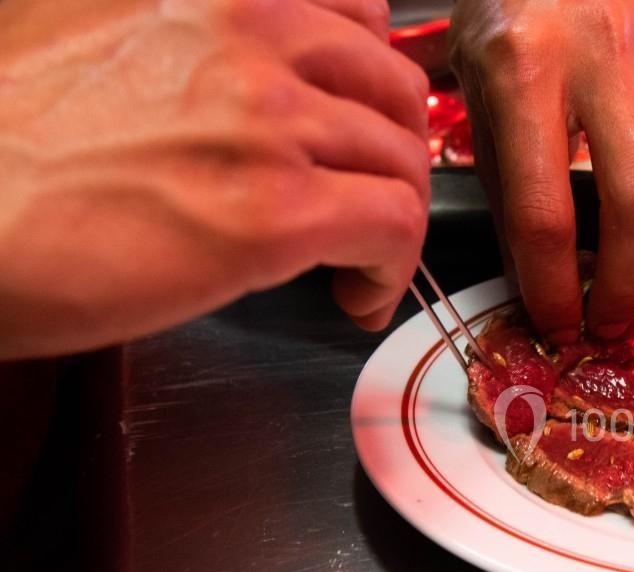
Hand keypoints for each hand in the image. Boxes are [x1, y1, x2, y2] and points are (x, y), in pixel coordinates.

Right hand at [0, 0, 430, 359]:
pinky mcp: (276, 211)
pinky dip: (391, 266)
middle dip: (391, 155)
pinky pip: (395, 226)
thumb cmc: (7, 150)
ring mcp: (267, 120)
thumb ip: (190, 43)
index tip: (355, 128)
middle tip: (366, 203)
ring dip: (393, 218)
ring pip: (404, 160)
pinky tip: (353, 291)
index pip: (355, 11)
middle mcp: (250, 34)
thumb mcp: (90, 34)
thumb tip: (247, 83)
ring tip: (355, 260)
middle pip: (393, 89)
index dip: (366, 84)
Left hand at [449, 0, 633, 343]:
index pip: (544, 209)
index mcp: (526, 67)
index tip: (556, 323)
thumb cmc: (509, 13)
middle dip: (627, 282)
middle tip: (609, 316)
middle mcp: (605, 58)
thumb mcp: (476, 86)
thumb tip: (535, 279)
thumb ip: (502, 178)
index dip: (552, 287)